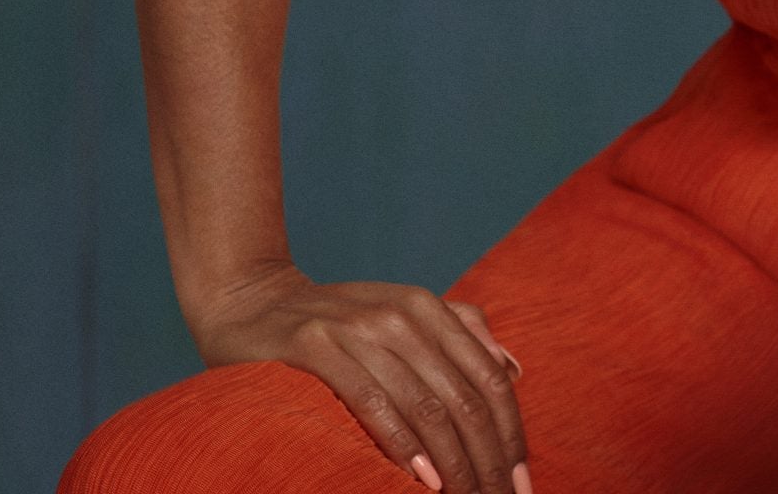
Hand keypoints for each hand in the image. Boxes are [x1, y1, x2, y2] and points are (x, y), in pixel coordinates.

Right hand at [189, 262, 528, 492]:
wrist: (252, 302)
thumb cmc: (336, 322)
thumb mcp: (402, 318)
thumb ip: (459, 335)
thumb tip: (514, 369)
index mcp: (428, 308)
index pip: (488, 378)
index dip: (512, 434)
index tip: (524, 481)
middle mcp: (401, 314)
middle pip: (464, 400)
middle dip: (488, 461)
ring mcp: (358, 328)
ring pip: (425, 407)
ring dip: (453, 465)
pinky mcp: (315, 346)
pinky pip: (371, 403)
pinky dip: (401, 446)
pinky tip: (422, 480)